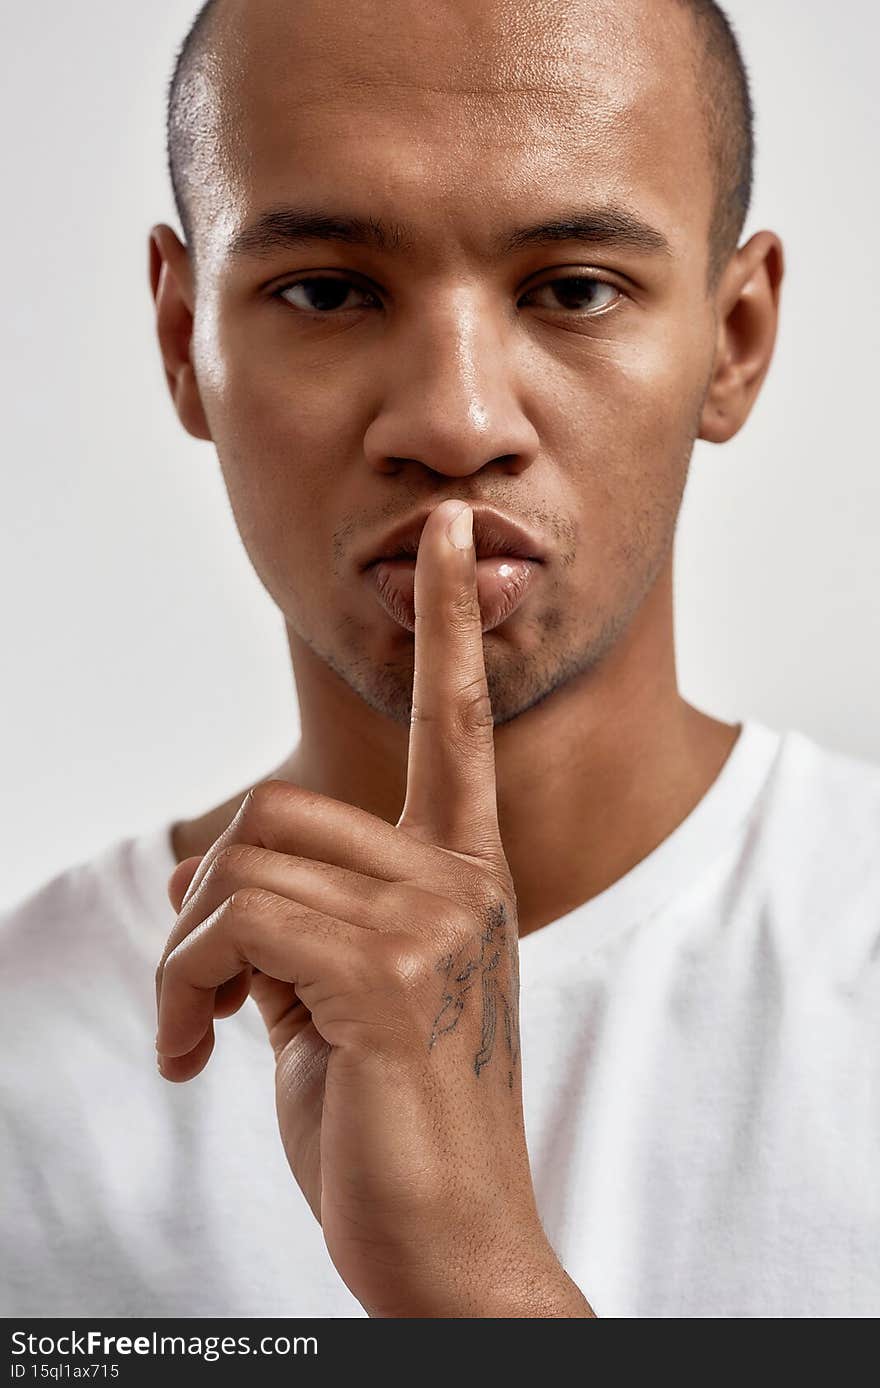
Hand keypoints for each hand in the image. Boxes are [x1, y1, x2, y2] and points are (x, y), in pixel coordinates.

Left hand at [156, 498, 593, 1317]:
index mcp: (462, 875)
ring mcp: (428, 925)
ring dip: (192, 952)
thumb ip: (314, 913)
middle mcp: (458, 883)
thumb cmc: (395, 1121)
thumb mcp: (356, 996)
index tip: (444, 535)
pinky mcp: (384, 977)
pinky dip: (186, 987)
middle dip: (209, 895)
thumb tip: (212, 870)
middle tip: (208, 990)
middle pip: (277, 808)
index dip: (447, 625)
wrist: (451, 1243)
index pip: (458, 725)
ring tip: (208, 1027)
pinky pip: (235, 924)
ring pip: (244, 861)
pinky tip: (201, 1056)